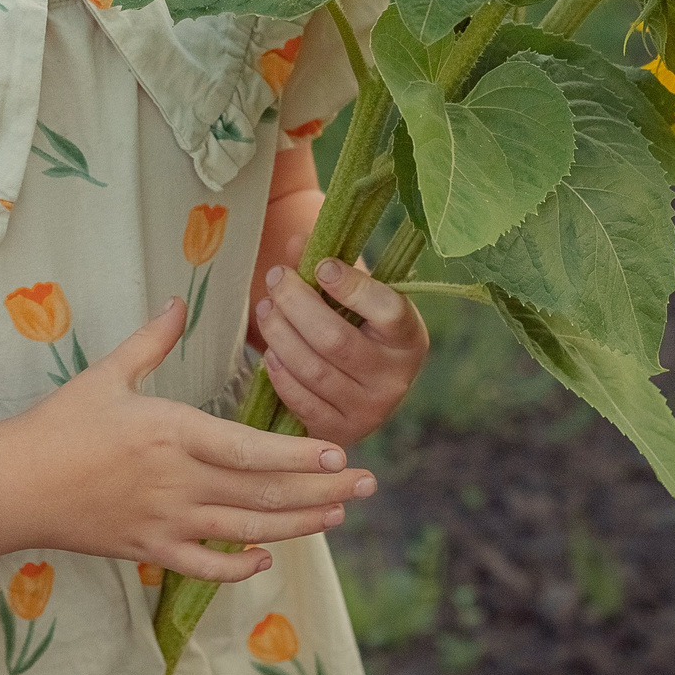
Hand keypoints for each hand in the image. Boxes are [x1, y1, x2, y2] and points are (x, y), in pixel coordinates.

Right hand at [14, 296, 378, 581]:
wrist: (14, 484)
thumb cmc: (60, 422)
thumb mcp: (107, 373)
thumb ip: (153, 340)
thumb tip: (180, 300)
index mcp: (172, 433)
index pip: (249, 449)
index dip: (298, 454)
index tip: (338, 452)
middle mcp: (178, 482)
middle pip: (261, 493)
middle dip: (319, 490)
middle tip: (367, 484)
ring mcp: (165, 522)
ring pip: (245, 530)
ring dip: (297, 525)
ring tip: (337, 516)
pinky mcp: (149, 550)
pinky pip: (204, 565)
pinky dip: (239, 565)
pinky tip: (266, 558)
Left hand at [251, 258, 429, 447]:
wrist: (361, 388)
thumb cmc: (357, 328)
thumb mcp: (353, 299)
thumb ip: (328, 269)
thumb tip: (297, 243)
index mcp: (409, 338)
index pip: (387, 310)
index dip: (352, 286)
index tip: (321, 266)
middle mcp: (395, 378)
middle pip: (335, 339)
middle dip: (296, 303)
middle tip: (276, 277)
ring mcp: (370, 410)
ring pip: (312, 369)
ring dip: (279, 333)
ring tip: (265, 306)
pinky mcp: (341, 431)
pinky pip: (301, 401)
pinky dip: (280, 372)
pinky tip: (270, 351)